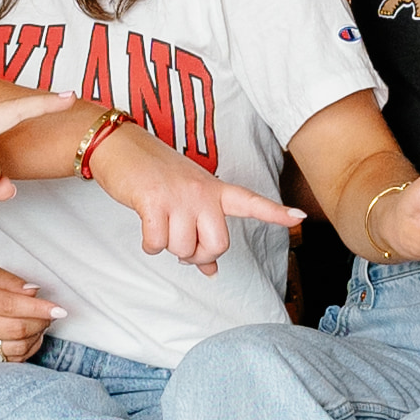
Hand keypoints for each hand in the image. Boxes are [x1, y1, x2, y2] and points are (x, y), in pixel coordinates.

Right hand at [0, 263, 55, 364]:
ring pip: (14, 349)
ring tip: (39, 325)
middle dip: (41, 323)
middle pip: (15, 329)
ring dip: (35, 338)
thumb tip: (36, 292)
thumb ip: (11, 282)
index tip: (60, 309)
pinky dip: (24, 352)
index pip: (10, 305)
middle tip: (50, 315)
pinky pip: (7, 362)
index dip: (39, 308)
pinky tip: (28, 339)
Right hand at [88, 112, 296, 271]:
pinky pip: (157, 244)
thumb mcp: (185, 200)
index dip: (275, 212)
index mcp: (214, 190)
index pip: (250, 202)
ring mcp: (179, 197)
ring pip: (184, 249)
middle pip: (217, 245)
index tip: (300, 217)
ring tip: (160, 226)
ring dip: (169, 248)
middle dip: (199, 256)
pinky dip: (150, 245)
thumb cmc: (155, 176)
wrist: (120, 146)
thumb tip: (211, 272)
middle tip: (184, 247)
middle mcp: (202, 192)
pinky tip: (146, 229)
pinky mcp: (154, 202)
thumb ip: (201, 233)